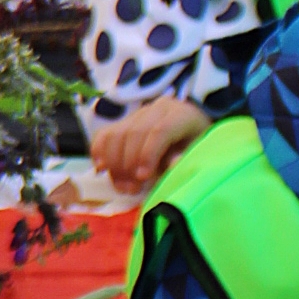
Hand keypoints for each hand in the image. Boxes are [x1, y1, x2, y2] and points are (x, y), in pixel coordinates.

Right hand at [89, 95, 212, 190]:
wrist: (191, 129)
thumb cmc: (196, 146)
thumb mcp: (199, 153)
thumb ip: (185, 158)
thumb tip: (173, 164)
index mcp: (181, 116)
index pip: (159, 130)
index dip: (148, 154)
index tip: (143, 177)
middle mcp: (157, 110)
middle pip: (134, 133)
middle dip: (129, 164)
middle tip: (132, 188)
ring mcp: (138, 114)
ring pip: (117, 133)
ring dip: (114, 163)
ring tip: (122, 185)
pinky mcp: (124, 121)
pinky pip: (105, 133)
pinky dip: (99, 151)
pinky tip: (101, 168)